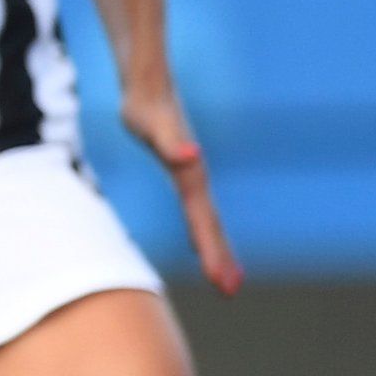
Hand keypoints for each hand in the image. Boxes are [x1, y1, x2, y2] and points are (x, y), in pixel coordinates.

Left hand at [115, 76, 242, 296]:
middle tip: (229, 291)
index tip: (223, 280)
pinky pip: (195, 208)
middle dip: (220, 258)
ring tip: (226, 277)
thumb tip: (190, 155)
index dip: (212, 251)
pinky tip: (200, 242)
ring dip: (216, 248)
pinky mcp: (182, 169)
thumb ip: (171, 142)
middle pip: (210, 225)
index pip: (204, 221)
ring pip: (206, 219)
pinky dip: (201, 229)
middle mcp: (195, 177)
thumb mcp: (152, 124)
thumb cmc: (145, 105)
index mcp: (191, 176)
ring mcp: (190, 174)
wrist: (147, 84)